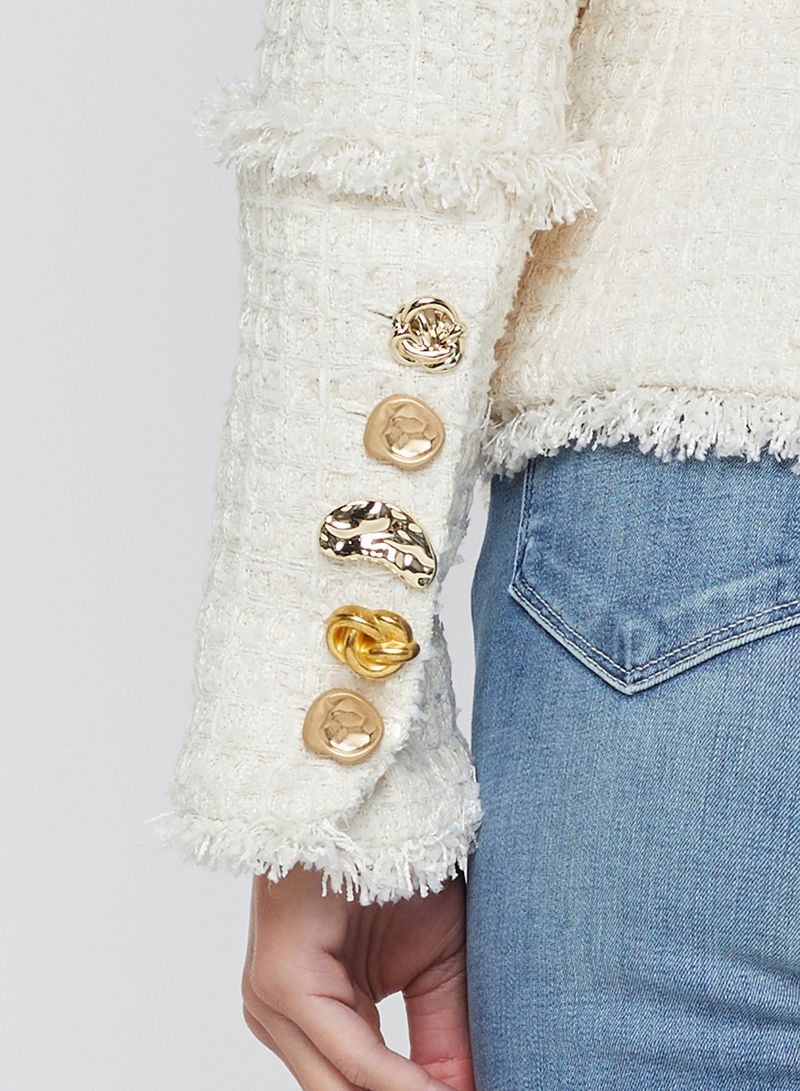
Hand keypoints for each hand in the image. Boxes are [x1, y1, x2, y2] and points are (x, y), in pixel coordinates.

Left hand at [242, 865, 473, 1090]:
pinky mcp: (283, 982)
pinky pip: (346, 1053)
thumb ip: (443, 1043)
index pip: (362, 1090)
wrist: (373, 800)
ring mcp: (275, 1003)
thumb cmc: (398, 869)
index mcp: (316, 1016)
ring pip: (343, 1088)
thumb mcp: (435, 968)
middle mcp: (285, 1019)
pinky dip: (395, 1079)